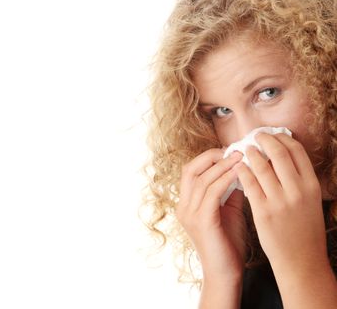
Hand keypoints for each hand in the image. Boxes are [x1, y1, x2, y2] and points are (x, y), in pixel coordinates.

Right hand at [176, 148, 245, 280]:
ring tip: (241, 157)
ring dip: (222, 165)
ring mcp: (190, 214)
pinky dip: (225, 179)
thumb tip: (238, 168)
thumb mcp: (226, 210)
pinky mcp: (202, 221)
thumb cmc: (228, 242)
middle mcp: (184, 207)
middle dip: (211, 157)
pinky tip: (239, 172)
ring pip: (202, 179)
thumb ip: (227, 190)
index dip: (207, 158)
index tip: (229, 152)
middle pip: (191, 170)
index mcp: (187, 204)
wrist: (225, 274)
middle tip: (234, 150)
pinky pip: (212, 192)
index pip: (190, 171)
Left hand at [233, 132, 327, 273]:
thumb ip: (297, 179)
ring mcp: (280, 201)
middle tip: (255, 136)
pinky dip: (243, 171)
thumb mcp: (309, 201)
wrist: (301, 262)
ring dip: (251, 153)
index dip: (282, 138)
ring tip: (245, 149)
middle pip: (279, 153)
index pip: (297, 151)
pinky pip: (250, 184)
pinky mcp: (263, 212)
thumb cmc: (304, 230)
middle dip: (265, 140)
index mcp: (311, 186)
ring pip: (261, 166)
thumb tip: (279, 156)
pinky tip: (238, 167)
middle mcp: (298, 190)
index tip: (272, 134)